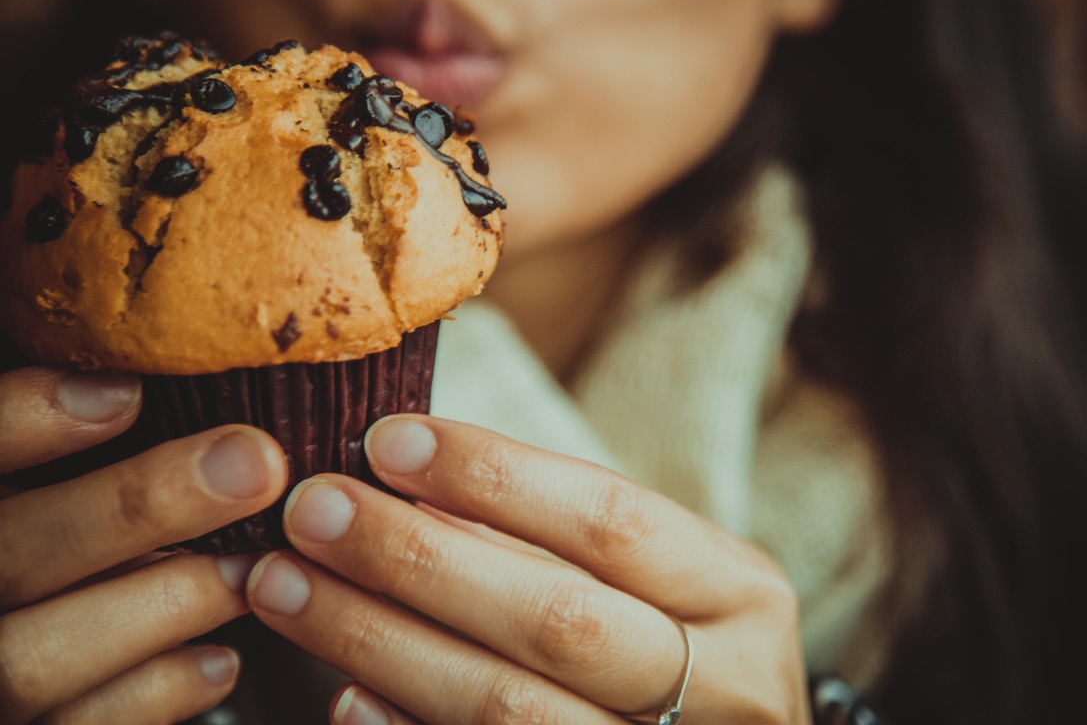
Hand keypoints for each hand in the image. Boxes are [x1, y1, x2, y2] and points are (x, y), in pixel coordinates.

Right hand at [0, 366, 287, 724]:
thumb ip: (57, 433)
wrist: (45, 630)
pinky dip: (159, 690)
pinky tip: (222, 655)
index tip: (127, 392)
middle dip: (139, 506)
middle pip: (13, 554)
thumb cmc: (65, 536)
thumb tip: (131, 381)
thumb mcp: (53, 478)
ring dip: (165, 602)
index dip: (27, 422)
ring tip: (251, 563)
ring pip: (34, 658)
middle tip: (254, 462)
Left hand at [247, 415, 806, 723]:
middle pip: (556, 620)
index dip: (496, 479)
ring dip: (382, 643)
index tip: (390, 442)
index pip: (613, 521)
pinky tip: (344, 696)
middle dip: (418, 559)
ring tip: (292, 587)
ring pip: (510, 711)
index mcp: (740, 596)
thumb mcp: (660, 579)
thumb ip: (556, 540)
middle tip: (315, 510)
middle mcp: (727, 688)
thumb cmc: (679, 644)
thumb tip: (409, 482)